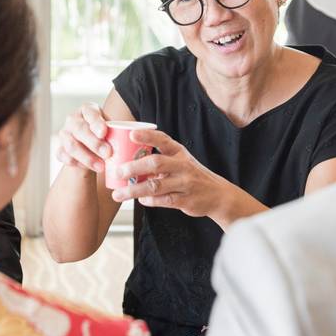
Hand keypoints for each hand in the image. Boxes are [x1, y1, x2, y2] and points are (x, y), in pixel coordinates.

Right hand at [55, 103, 110, 173]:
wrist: (93, 148)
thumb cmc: (105, 135)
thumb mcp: (111, 129)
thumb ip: (114, 132)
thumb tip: (120, 142)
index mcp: (87, 110)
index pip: (90, 112)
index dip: (96, 122)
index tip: (103, 133)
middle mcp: (73, 119)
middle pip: (79, 129)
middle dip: (94, 143)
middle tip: (108, 153)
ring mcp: (64, 134)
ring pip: (71, 145)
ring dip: (87, 157)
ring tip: (101, 166)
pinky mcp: (60, 149)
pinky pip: (64, 156)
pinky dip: (76, 163)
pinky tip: (88, 168)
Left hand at [110, 128, 229, 217]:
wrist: (218, 195)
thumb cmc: (191, 176)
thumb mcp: (180, 161)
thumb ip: (159, 160)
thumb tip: (127, 162)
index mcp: (179, 152)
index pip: (162, 139)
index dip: (147, 136)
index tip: (131, 134)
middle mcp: (182, 165)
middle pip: (156, 163)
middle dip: (134, 167)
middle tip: (117, 171)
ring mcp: (185, 183)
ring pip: (156, 185)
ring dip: (134, 190)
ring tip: (118, 194)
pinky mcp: (186, 200)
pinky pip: (164, 201)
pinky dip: (150, 201)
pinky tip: (140, 200)